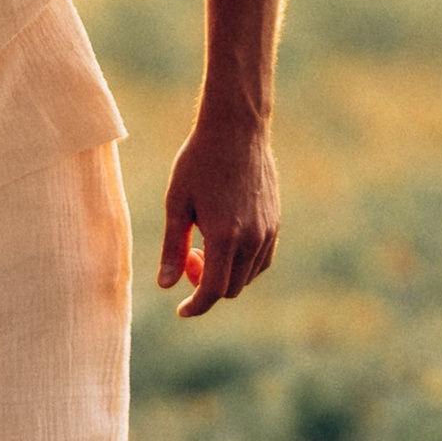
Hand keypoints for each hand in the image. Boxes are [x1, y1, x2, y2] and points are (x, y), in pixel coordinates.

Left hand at [157, 112, 280, 318]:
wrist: (236, 130)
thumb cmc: (198, 162)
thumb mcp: (176, 203)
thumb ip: (172, 248)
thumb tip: (166, 286)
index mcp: (224, 236)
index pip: (213, 291)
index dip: (195, 306)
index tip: (181, 310)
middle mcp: (252, 238)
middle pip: (231, 288)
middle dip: (205, 286)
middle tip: (187, 258)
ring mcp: (268, 231)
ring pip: (247, 276)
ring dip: (224, 275)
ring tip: (202, 244)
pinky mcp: (275, 223)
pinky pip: (261, 260)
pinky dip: (242, 264)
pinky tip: (224, 242)